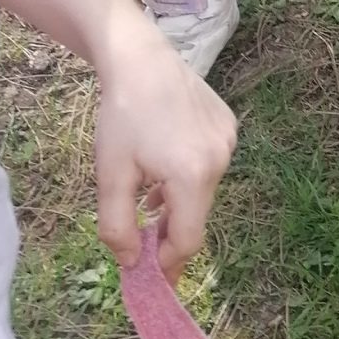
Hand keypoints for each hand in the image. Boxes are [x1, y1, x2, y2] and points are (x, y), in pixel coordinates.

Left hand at [94, 15, 235, 280]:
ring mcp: (228, 140)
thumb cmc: (121, 118)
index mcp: (193, 176)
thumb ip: (118, 228)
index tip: (146, 278)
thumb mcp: (110, 177)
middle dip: (169, 233)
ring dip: (177, 204)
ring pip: (203, 192)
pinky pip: (209, 167)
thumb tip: (133, 263)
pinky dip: (188, 178)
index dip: (166, 265)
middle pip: (196, 217)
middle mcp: (220, 159)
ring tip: (148, 193)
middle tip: (140, 235)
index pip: (187, 240)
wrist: (142, 59)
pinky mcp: (228, 125)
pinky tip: (164, 164)